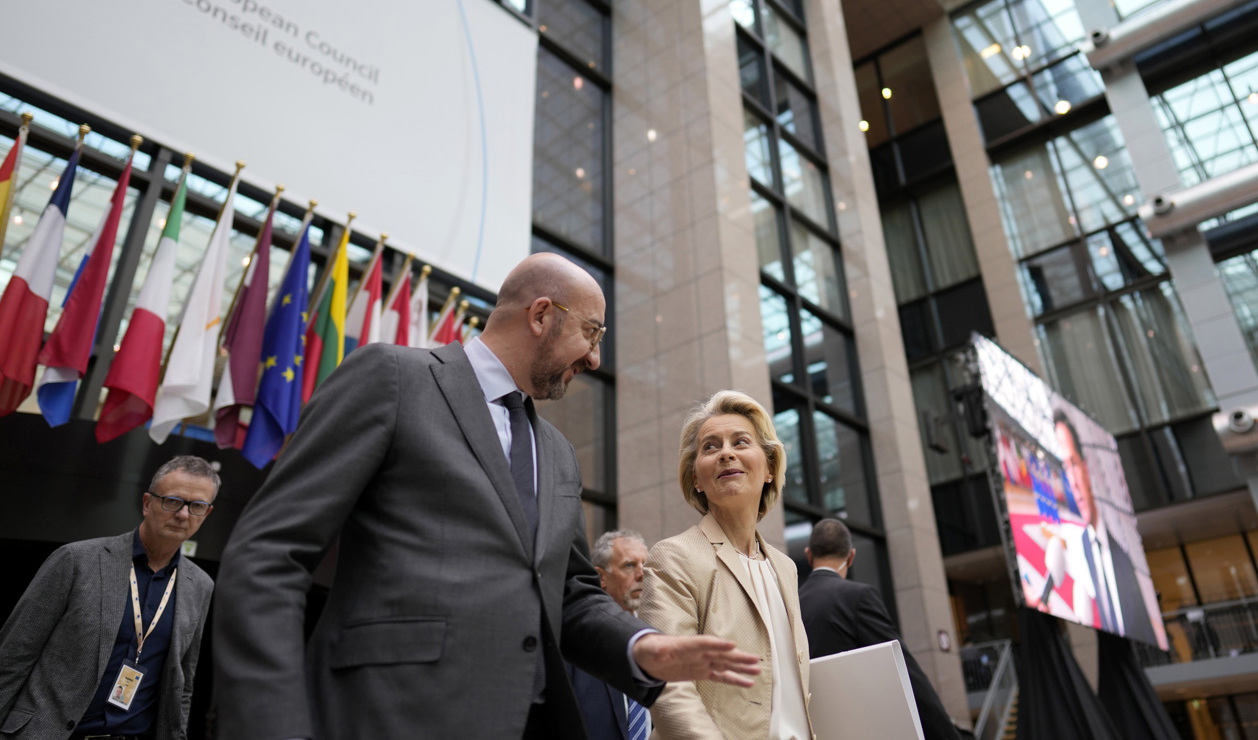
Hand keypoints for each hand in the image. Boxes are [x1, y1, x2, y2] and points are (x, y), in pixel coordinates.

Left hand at [632, 633, 760, 686]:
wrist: (648, 656)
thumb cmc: (649, 650)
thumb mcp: (649, 650)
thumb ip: (657, 651)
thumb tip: (661, 652)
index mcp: (687, 645)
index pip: (705, 643)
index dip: (718, 644)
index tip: (732, 645)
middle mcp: (699, 652)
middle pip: (721, 654)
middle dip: (738, 657)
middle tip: (754, 659)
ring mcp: (702, 662)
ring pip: (725, 664)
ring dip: (741, 667)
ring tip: (757, 669)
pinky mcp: (702, 672)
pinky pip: (721, 676)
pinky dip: (734, 679)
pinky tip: (747, 683)